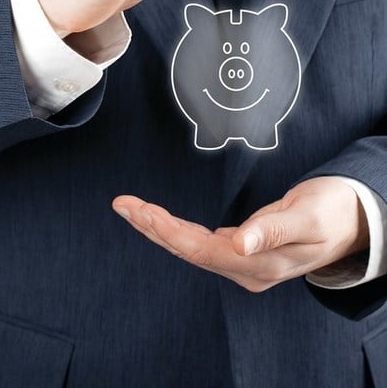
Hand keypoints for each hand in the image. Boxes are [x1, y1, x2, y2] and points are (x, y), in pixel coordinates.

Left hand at [112, 177, 368, 292]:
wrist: (351, 219)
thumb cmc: (331, 212)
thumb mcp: (308, 217)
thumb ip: (273, 230)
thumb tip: (238, 242)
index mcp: (260, 265)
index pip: (203, 251)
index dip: (170, 232)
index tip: (143, 211)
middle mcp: (246, 269)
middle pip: (188, 250)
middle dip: (152, 227)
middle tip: (123, 205)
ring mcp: (242, 262)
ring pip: (190, 246)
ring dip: (158, 227)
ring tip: (129, 207)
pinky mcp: (240, 250)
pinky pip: (199, 241)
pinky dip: (174, 228)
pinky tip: (156, 219)